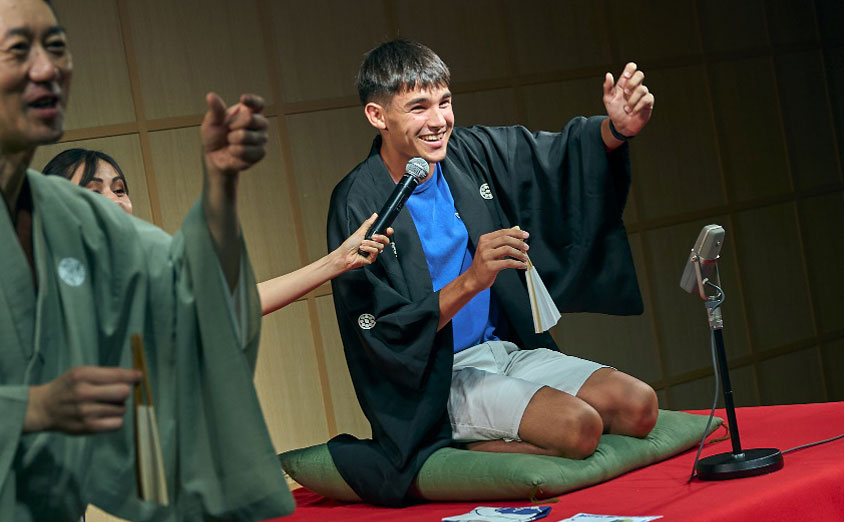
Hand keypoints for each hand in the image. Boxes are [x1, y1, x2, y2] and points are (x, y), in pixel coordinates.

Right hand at [25, 366, 141, 434]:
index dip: (133, 376)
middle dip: (123, 391)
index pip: (117, 375)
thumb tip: (135, 376)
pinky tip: (106, 416)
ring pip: (122, 409)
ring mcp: (86, 412)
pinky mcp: (88, 427)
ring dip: (118, 407)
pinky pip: (117, 424)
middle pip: (123, 392)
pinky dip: (116, 420)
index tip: (139, 376)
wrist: (44, 408)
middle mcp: (84, 393)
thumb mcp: (81, 373)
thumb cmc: (67, 388)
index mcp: (83, 376)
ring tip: (104, 405)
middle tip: (115, 393)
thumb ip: (105, 373)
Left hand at [201, 92, 268, 175]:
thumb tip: (210, 95)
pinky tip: (233, 151)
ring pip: (247, 137)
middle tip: (229, 130)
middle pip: (251, 119)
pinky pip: (250, 151)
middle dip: (234, 125)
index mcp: (249, 111)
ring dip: (232, 140)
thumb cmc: (215, 136)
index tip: (242, 99)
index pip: (258, 103)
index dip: (252, 100)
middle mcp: (259, 123)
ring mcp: (262, 138)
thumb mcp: (212, 122)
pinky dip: (236, 151)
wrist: (215, 157)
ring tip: (230, 142)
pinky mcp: (260, 153)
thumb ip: (215, 110)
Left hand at [334, 213, 392, 270]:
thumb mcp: (360, 231)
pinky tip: (362, 249)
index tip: (388, 230)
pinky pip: (375, 252)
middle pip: (386, 240)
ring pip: (380, 246)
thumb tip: (375, 215)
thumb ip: (369, 223)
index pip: (384, 234)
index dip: (388, 231)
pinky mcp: (372, 258)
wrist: (345, 255)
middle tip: (373, 236)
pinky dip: (368, 249)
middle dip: (380, 237)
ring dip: (370, 243)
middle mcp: (374, 244)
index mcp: (372, 237)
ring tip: (362, 244)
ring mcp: (373, 252)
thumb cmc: (350, 244)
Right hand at [464, 228, 528, 290]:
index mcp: (485, 239)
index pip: (503, 232)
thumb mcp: (490, 250)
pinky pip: (508, 263)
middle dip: (519, 242)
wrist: (474, 279)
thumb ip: (501, 243)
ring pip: (508, 250)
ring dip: (519, 253)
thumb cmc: (484, 264)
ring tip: (524, 258)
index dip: (516, 233)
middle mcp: (484, 246)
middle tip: (526, 247)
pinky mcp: (490, 266)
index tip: (525, 235)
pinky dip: (517, 264)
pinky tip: (522, 265)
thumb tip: (517, 236)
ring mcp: (486, 256)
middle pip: (506, 239)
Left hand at [603, 62, 653, 136]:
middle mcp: (635, 86)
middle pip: (640, 74)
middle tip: (625, 92)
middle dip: (632, 83)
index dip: (630, 68)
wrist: (621, 126)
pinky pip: (646, 99)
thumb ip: (607, 87)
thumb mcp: (608, 99)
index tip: (625, 76)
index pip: (631, 68)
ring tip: (626, 109)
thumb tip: (608, 75)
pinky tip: (632, 112)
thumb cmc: (615, 111)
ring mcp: (642, 94)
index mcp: (625, 83)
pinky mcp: (648, 102)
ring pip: (642, 89)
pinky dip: (637, 106)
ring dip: (632, 100)